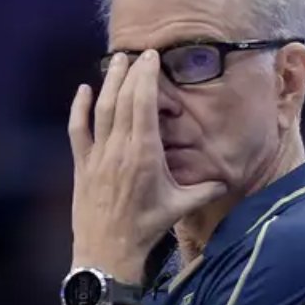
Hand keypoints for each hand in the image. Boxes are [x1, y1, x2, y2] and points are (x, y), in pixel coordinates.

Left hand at [67, 51, 226, 280]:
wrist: (108, 252)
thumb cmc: (146, 229)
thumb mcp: (179, 207)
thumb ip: (204, 190)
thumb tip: (226, 180)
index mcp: (144, 154)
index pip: (143, 105)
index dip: (146, 77)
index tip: (151, 57)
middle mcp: (119, 149)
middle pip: (123, 100)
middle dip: (131, 72)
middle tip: (139, 52)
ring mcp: (97, 155)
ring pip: (101, 110)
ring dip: (109, 82)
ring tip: (117, 61)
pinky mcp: (82, 165)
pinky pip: (78, 130)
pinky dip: (79, 108)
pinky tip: (83, 90)